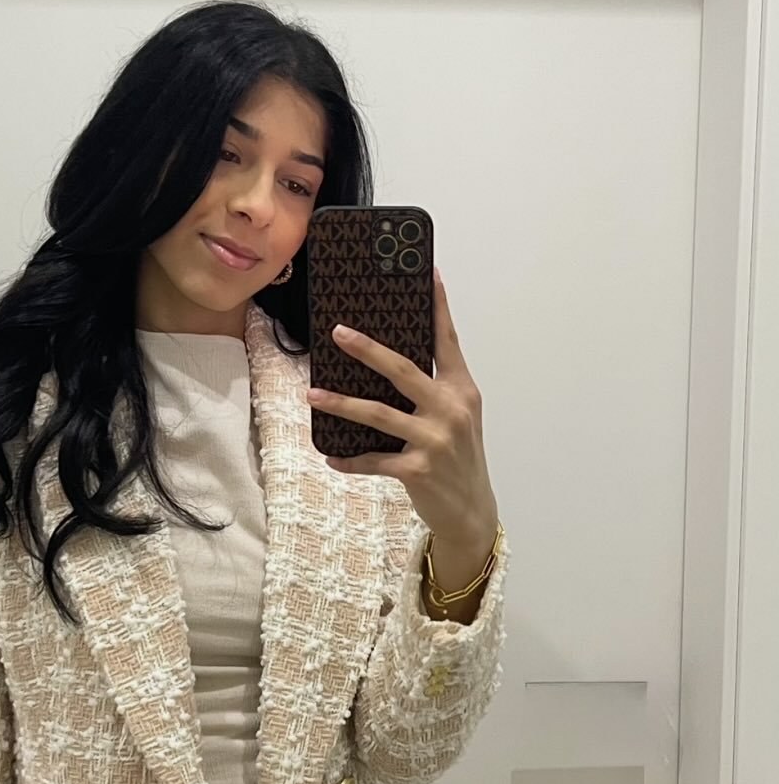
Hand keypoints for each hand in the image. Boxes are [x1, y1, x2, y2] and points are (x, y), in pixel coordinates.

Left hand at [305, 267, 498, 547]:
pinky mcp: (418, 470)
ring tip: (313, 395)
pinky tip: (331, 457)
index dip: (437, 306)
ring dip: (342, 404)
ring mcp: (435, 440)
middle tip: (338, 332)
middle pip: (404, 370)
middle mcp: (451, 409)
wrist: (470, 510)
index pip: (447, 340)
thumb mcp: (457, 417)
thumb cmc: (458, 458)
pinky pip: (374, 460)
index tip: (427, 272)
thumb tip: (389, 360)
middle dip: (368, 350)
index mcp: (461, 390)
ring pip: (380, 414)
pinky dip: (350, 459)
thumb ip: (434, 388)